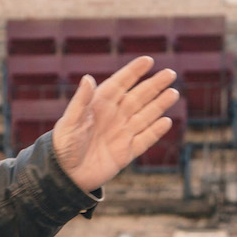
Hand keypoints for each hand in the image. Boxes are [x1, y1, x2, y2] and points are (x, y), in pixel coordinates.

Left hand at [49, 55, 180, 193]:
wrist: (64, 176)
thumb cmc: (63, 146)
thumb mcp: (70, 122)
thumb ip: (81, 101)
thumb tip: (87, 78)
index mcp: (99, 105)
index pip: (119, 84)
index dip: (133, 72)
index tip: (147, 60)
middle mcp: (113, 117)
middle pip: (137, 97)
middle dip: (154, 85)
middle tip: (170, 73)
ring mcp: (121, 134)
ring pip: (145, 116)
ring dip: (159, 104)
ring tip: (173, 93)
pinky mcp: (126, 153)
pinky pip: (144, 139)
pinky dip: (155, 131)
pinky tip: (166, 121)